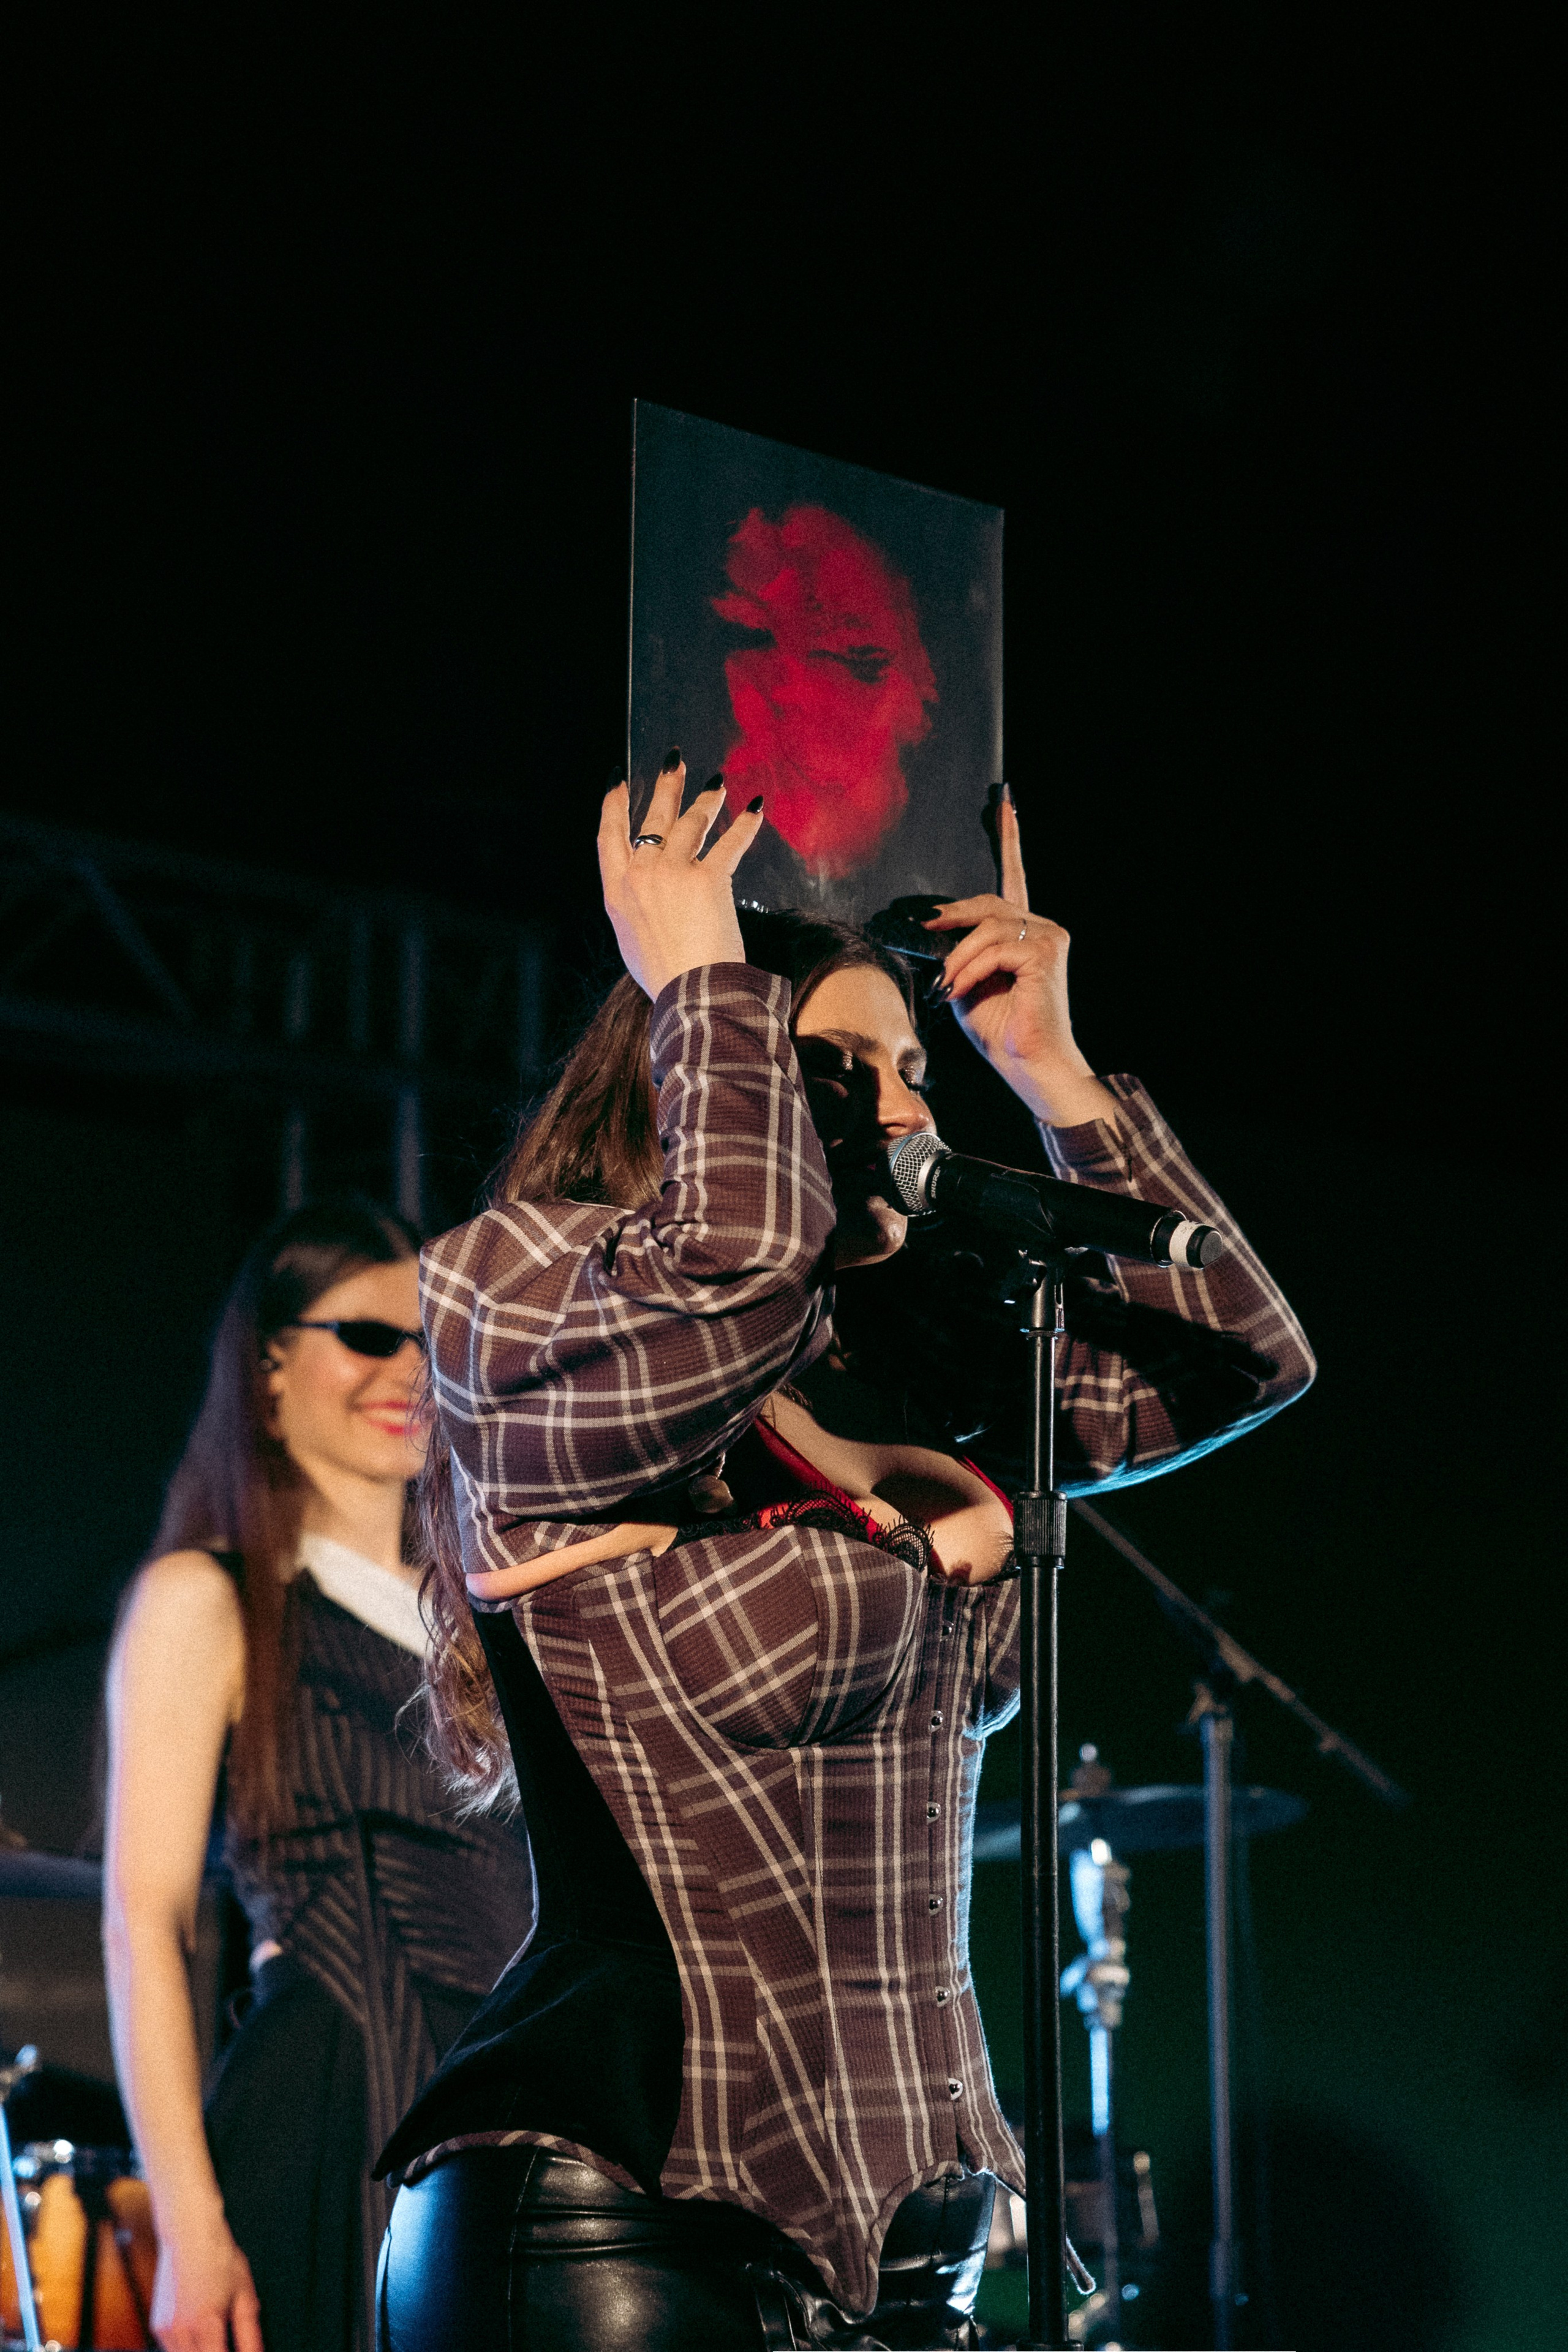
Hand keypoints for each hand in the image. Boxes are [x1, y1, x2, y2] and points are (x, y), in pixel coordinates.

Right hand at [150, 2211, 262, 2350]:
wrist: (188, 2233)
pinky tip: (200, 2332)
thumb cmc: (219, 2256)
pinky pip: (173, 2350)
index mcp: (207, 2323)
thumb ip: (250, 2332)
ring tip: (217, 2339)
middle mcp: (182, 2331)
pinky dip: (188, 2348)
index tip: (241, 2351)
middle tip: (227, 2343)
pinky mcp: (158, 2326)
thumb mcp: (244, 2292)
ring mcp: (166, 2330)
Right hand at [598, 753, 764, 999]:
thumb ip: (635, 910)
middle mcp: (641, 875)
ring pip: (690, 824)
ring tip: (717, 784)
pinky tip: (755, 809)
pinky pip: (729, 844)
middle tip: (674, 761)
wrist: (691, 992)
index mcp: (617, 892)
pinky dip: (744, 825)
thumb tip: (645, 898)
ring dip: (706, 800)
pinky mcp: (708, 879)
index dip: (613, 803)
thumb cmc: (665, 977)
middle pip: (653, 819)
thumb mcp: (633, 941)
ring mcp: (673, 873)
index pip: (609, 835)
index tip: (619, 779)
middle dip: (666, 785)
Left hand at [923, 789, 1117, 1129]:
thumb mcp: (963, 983)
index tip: (1004, 801)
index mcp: (1023, 932)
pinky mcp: (1047, 953)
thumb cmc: (1000, 1031)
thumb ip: (953, 952)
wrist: (1030, 1066)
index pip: (1013, 875)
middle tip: (919, 932)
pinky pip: (994, 948)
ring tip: (944, 986)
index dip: (1008, 837)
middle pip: (986, 902)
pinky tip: (960, 990)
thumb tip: (924, 932)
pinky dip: (969, 968)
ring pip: (987, 927)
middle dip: (947, 916)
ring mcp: (1049, 937)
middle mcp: (1042, 927)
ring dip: (956, 958)